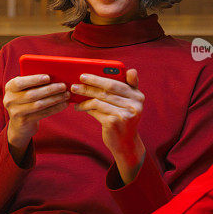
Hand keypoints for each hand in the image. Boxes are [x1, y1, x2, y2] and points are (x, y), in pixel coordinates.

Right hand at [4, 74, 69, 161]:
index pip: (20, 83)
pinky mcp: (24, 121)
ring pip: (38, 105)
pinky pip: (42, 114)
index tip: (48, 77)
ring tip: (66, 95)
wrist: (20, 123)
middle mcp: (9, 99)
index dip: (34, 80)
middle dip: (49, 90)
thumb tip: (55, 75)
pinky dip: (55, 108)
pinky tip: (64, 104)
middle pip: (32, 94)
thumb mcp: (25, 89)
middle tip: (63, 86)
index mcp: (10, 87)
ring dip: (54, 99)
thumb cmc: (26, 99)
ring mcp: (15, 112)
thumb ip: (34, 82)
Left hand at [71, 69, 145, 183]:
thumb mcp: (127, 102)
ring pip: (99, 101)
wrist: (125, 143)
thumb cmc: (123, 118)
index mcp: (138, 95)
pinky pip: (96, 111)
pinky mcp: (114, 123)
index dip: (98, 78)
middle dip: (88, 86)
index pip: (116, 83)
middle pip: (106, 91)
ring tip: (74, 95)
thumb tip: (125, 70)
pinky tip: (79, 107)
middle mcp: (134, 104)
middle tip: (75, 84)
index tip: (84, 75)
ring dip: (84, 97)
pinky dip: (86, 108)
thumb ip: (126, 86)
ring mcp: (125, 114)